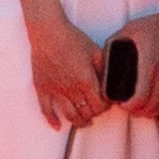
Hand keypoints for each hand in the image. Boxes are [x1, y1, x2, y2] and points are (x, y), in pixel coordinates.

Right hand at [24, 9, 106, 130]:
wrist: (48, 32)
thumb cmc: (72, 39)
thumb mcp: (96, 52)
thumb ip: (106, 68)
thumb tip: (116, 79)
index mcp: (86, 80)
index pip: (100, 105)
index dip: (106, 107)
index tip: (107, 103)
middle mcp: (71, 89)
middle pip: (86, 113)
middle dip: (94, 114)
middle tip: (97, 110)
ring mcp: (55, 90)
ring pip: (69, 115)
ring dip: (78, 121)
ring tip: (84, 122)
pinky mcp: (42, 88)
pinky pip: (46, 110)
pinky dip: (52, 120)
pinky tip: (58, 125)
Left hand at [117, 5, 158, 118]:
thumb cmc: (155, 26)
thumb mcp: (128, 32)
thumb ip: (113, 47)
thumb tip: (103, 63)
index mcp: (149, 64)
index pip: (140, 98)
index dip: (129, 107)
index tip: (121, 104)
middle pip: (150, 107)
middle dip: (136, 111)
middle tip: (126, 106)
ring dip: (148, 111)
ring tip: (137, 107)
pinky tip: (152, 101)